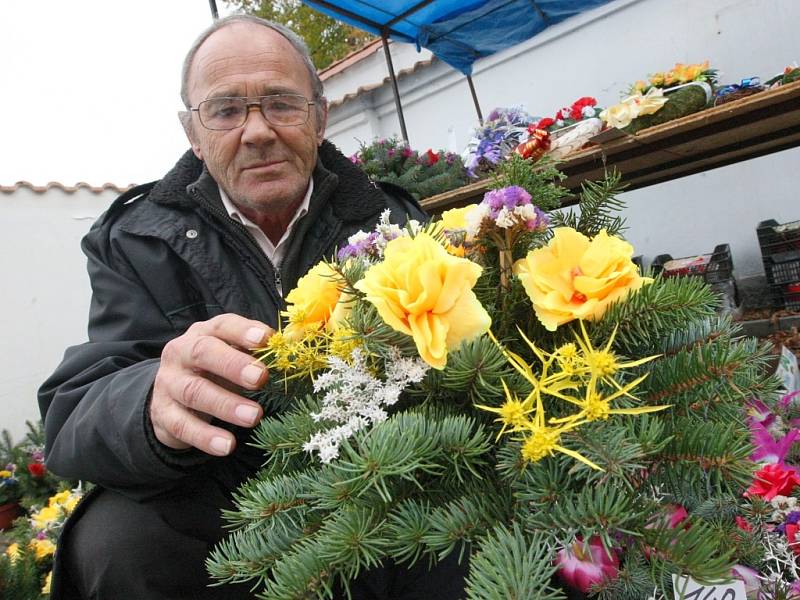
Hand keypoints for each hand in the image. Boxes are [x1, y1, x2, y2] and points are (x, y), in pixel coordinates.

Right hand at [150, 314, 270, 455]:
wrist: (170, 397)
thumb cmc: (214, 370)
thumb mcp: (232, 356)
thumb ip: (256, 352)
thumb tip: (292, 347)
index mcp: (204, 333)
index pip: (223, 325)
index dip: (243, 331)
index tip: (266, 339)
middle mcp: (181, 353)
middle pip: (204, 353)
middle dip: (233, 365)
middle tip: (260, 378)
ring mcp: (169, 383)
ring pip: (195, 391)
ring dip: (226, 405)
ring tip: (254, 416)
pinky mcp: (163, 414)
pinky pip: (183, 426)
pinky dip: (206, 437)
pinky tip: (228, 446)